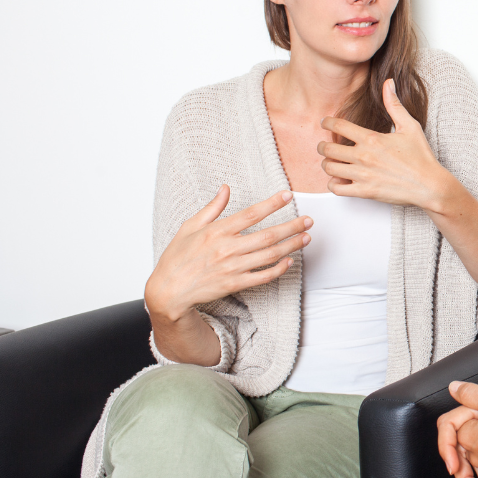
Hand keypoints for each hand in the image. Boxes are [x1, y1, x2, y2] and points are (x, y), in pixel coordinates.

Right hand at [146, 186, 310, 320]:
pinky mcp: (235, 284)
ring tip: (306, 237)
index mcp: (216, 231)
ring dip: (291, 246)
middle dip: (291, 226)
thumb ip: (212, 208)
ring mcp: (232, 268)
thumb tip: (226, 188)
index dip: (272, 204)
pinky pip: (262, 276)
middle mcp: (227, 248)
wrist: (168, 290)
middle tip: (309, 220)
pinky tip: (290, 261)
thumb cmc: (178, 256)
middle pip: (267, 235)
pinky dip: (278, 269)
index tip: (288, 195)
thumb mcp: (190, 226)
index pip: (251, 214)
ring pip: (269, 255)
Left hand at [318, 79, 454, 209]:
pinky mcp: (364, 191)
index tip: (326, 123)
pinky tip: (340, 180)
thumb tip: (388, 83)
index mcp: (371, 138)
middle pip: (328, 149)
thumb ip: (394, 105)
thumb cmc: (421, 157)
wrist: (430, 185)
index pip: (338, 126)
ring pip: (329, 168)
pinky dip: (333, 184)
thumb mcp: (410, 126)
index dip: (327, 122)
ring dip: (327, 164)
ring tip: (332, 162)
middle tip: (325, 146)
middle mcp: (363, 156)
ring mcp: (362, 175)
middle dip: (322, 146)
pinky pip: (336, 189)